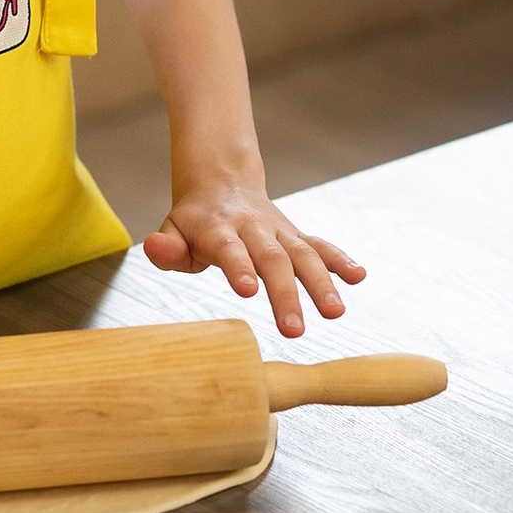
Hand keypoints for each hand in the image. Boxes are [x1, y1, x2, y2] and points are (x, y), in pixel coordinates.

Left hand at [141, 175, 365, 337]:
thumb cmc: (194, 221)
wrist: (222, 182)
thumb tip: (154, 248)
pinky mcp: (295, 236)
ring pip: (303, 254)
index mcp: (220, 229)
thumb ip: (165, 246)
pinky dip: (340, 260)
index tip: (248, 292)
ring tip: (336, 312)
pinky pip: (320, 245)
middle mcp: (254, 229)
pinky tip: (358, 276)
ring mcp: (278, 231)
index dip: (239, 268)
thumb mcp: (172, 230)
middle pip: (273, 259)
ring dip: (322, 283)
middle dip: (286, 294)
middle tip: (295, 330)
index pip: (230, 250)